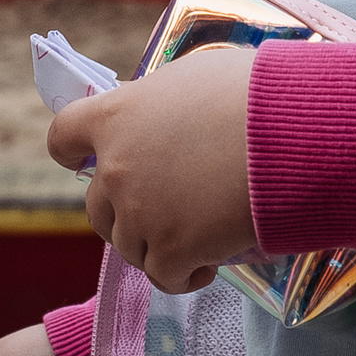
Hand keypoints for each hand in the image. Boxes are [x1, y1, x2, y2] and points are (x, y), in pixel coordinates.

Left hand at [47, 49, 255, 294]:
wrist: (291, 134)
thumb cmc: (254, 93)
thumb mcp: (196, 79)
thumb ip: (163, 105)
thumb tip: (166, 119)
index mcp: (117, 116)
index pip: (64, 137)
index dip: (74, 153)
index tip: (86, 160)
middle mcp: (116, 167)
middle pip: (96, 208)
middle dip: (124, 214)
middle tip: (166, 211)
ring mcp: (139, 213)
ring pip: (130, 247)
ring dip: (158, 245)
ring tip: (199, 237)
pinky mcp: (171, 250)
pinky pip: (164, 277)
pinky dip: (184, 276)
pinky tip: (208, 266)